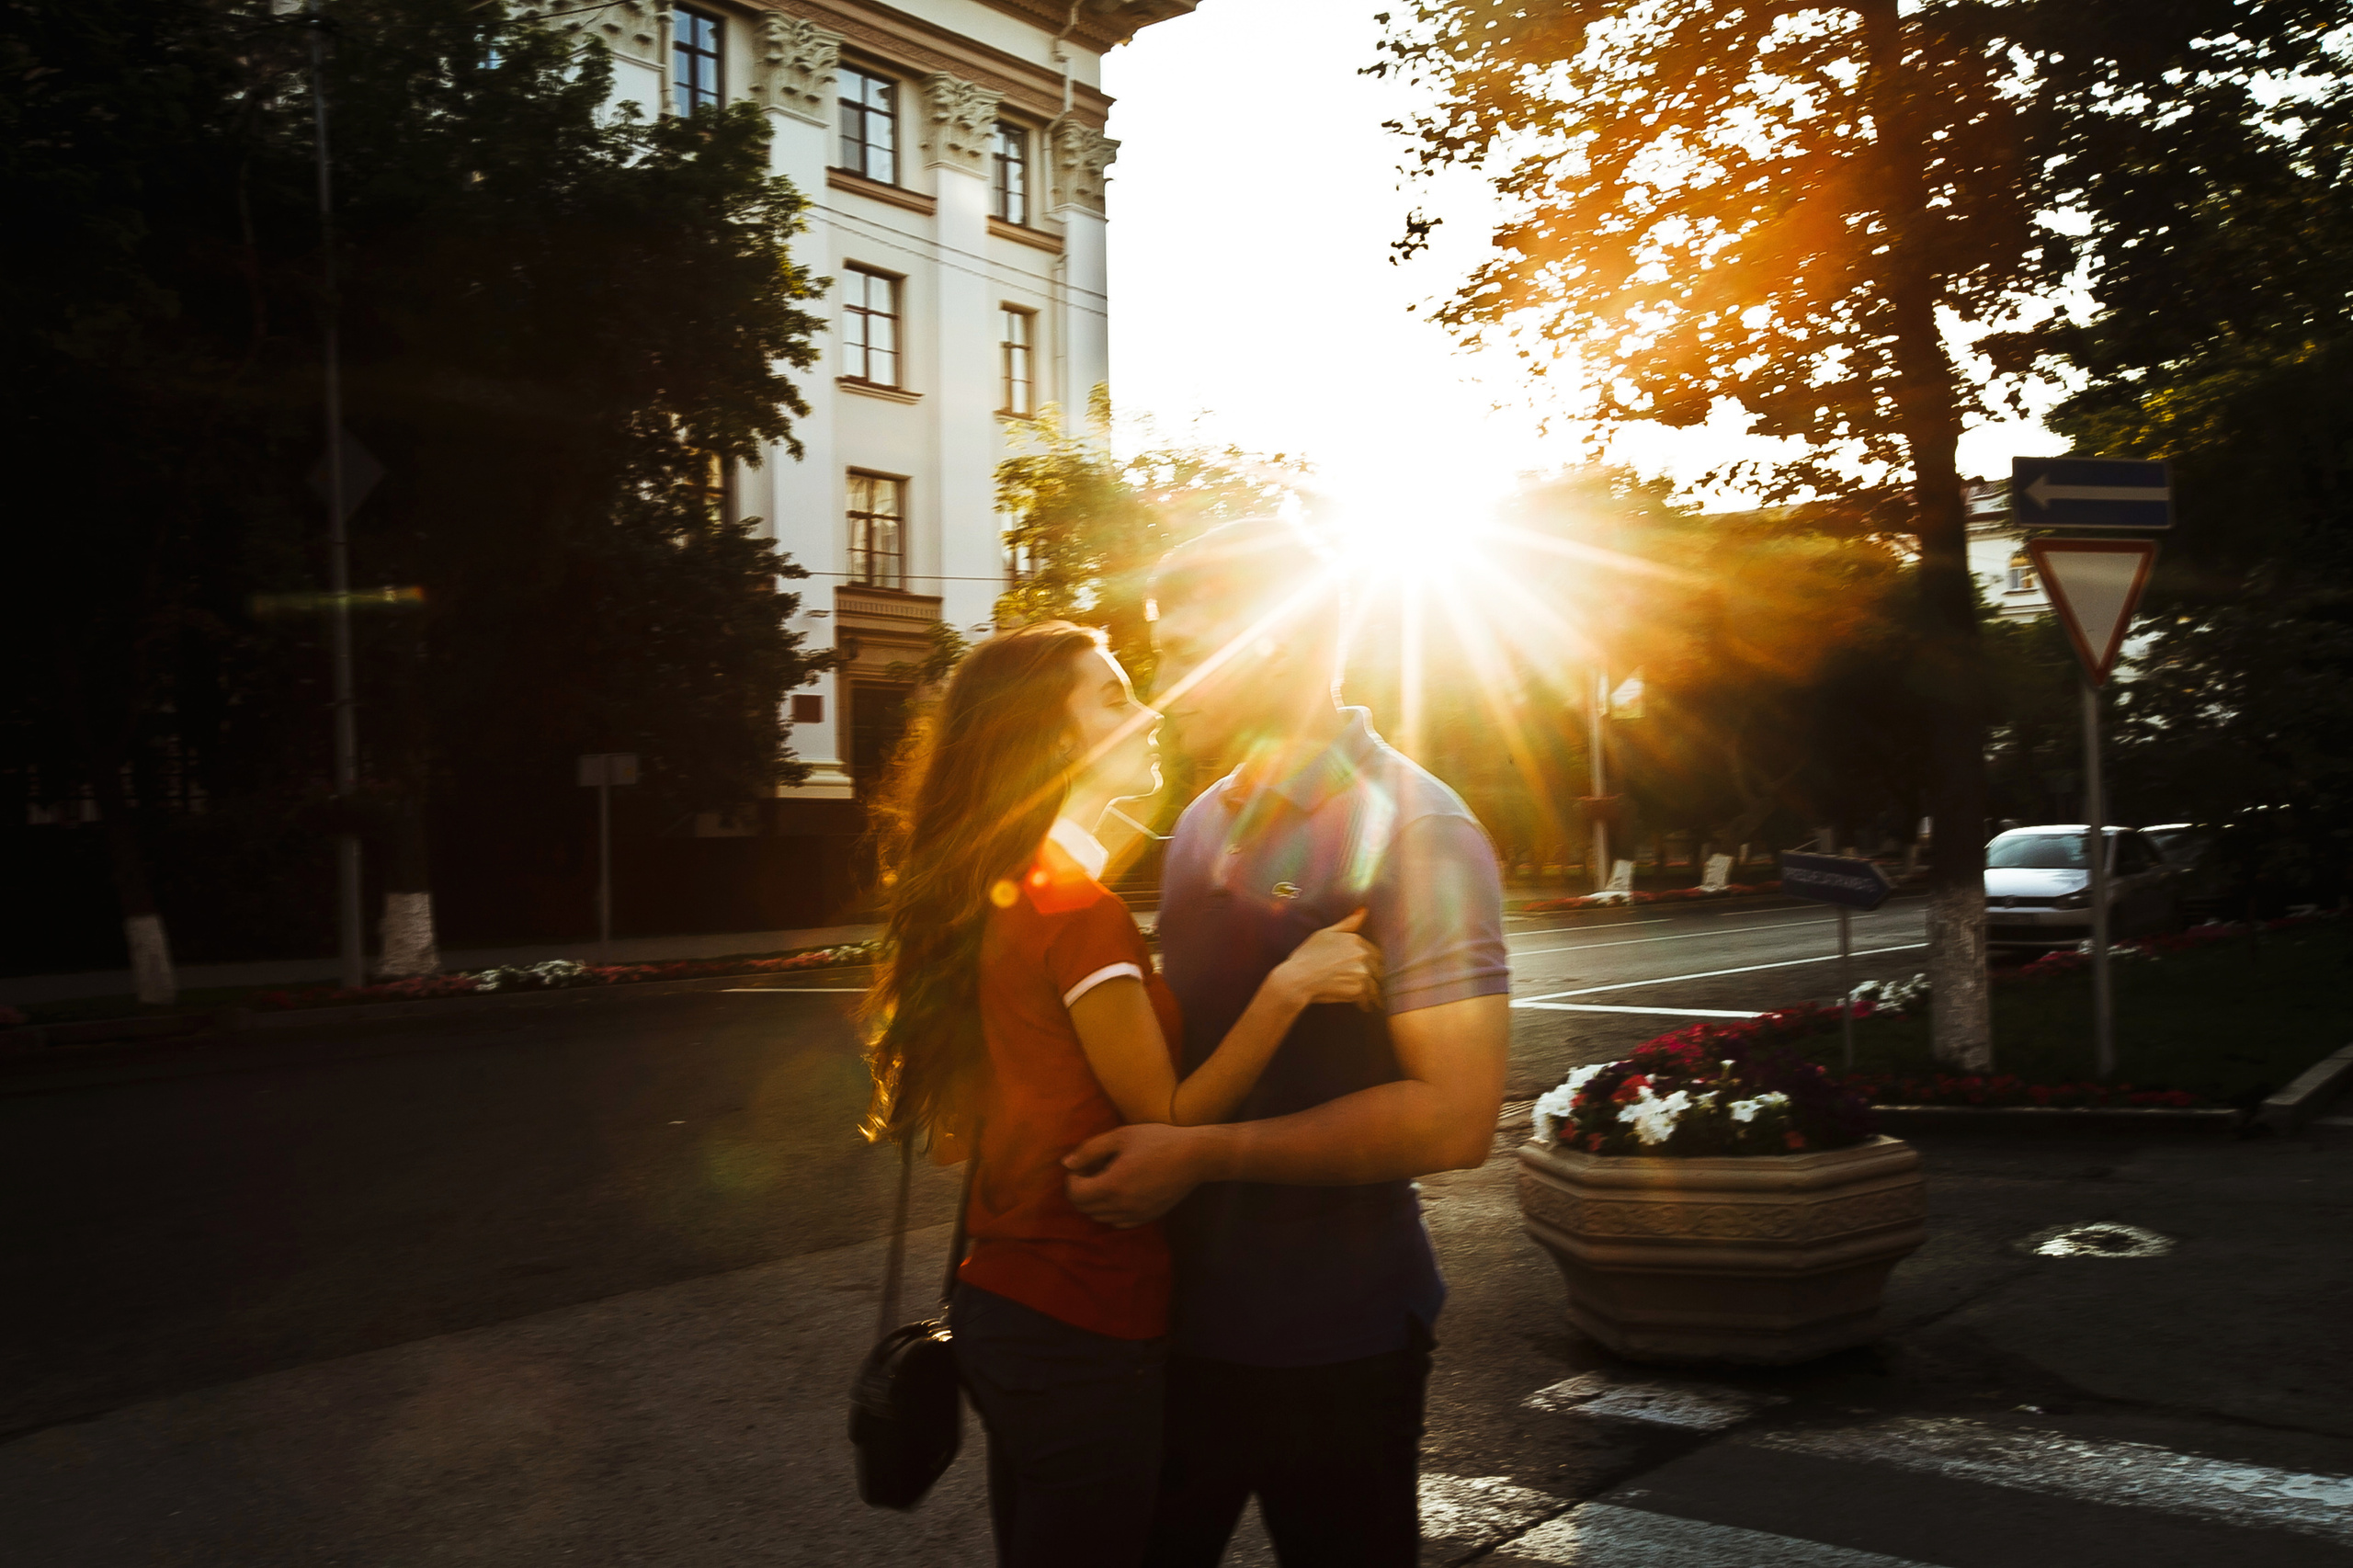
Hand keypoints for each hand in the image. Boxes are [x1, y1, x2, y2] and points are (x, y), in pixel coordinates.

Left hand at [1063, 1122, 1214, 1227]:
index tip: (1083, 1166)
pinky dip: (1112, 1210)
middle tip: (1093, 1170)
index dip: (1072, 1180)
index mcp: (1112, 1184)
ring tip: (1108, 1179)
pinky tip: (1122, 1190)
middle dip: (1081, 1190)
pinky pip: (1118, 1221)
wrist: (1195, 1156)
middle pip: (1085, 1208)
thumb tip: (1066, 1163)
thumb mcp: (1121, 1136)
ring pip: (1100, 1217)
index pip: (1075, 1194)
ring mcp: (1136, 1214)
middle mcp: (1122, 1205)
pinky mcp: (1147, 1217)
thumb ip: (1089, 1150)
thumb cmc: (1158, 1140)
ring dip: (1096, 1201)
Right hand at [1272, 908, 1382, 1011]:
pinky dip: (1367, 1003)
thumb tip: (1364, 910)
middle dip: (1376, 977)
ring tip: (1372, 999)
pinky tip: (1363, 1006)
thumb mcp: (1325, 934)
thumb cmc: (1307, 955)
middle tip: (1374, 986)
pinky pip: (1368, 998)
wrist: (1297, 978)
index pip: (1375, 954)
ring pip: (1375, 984)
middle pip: (1379, 969)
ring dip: (1374, 992)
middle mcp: (1363, 956)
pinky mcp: (1357, 990)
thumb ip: (1348, 923)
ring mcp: (1361, 973)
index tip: (1368, 971)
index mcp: (1357, 941)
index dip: (1371, 964)